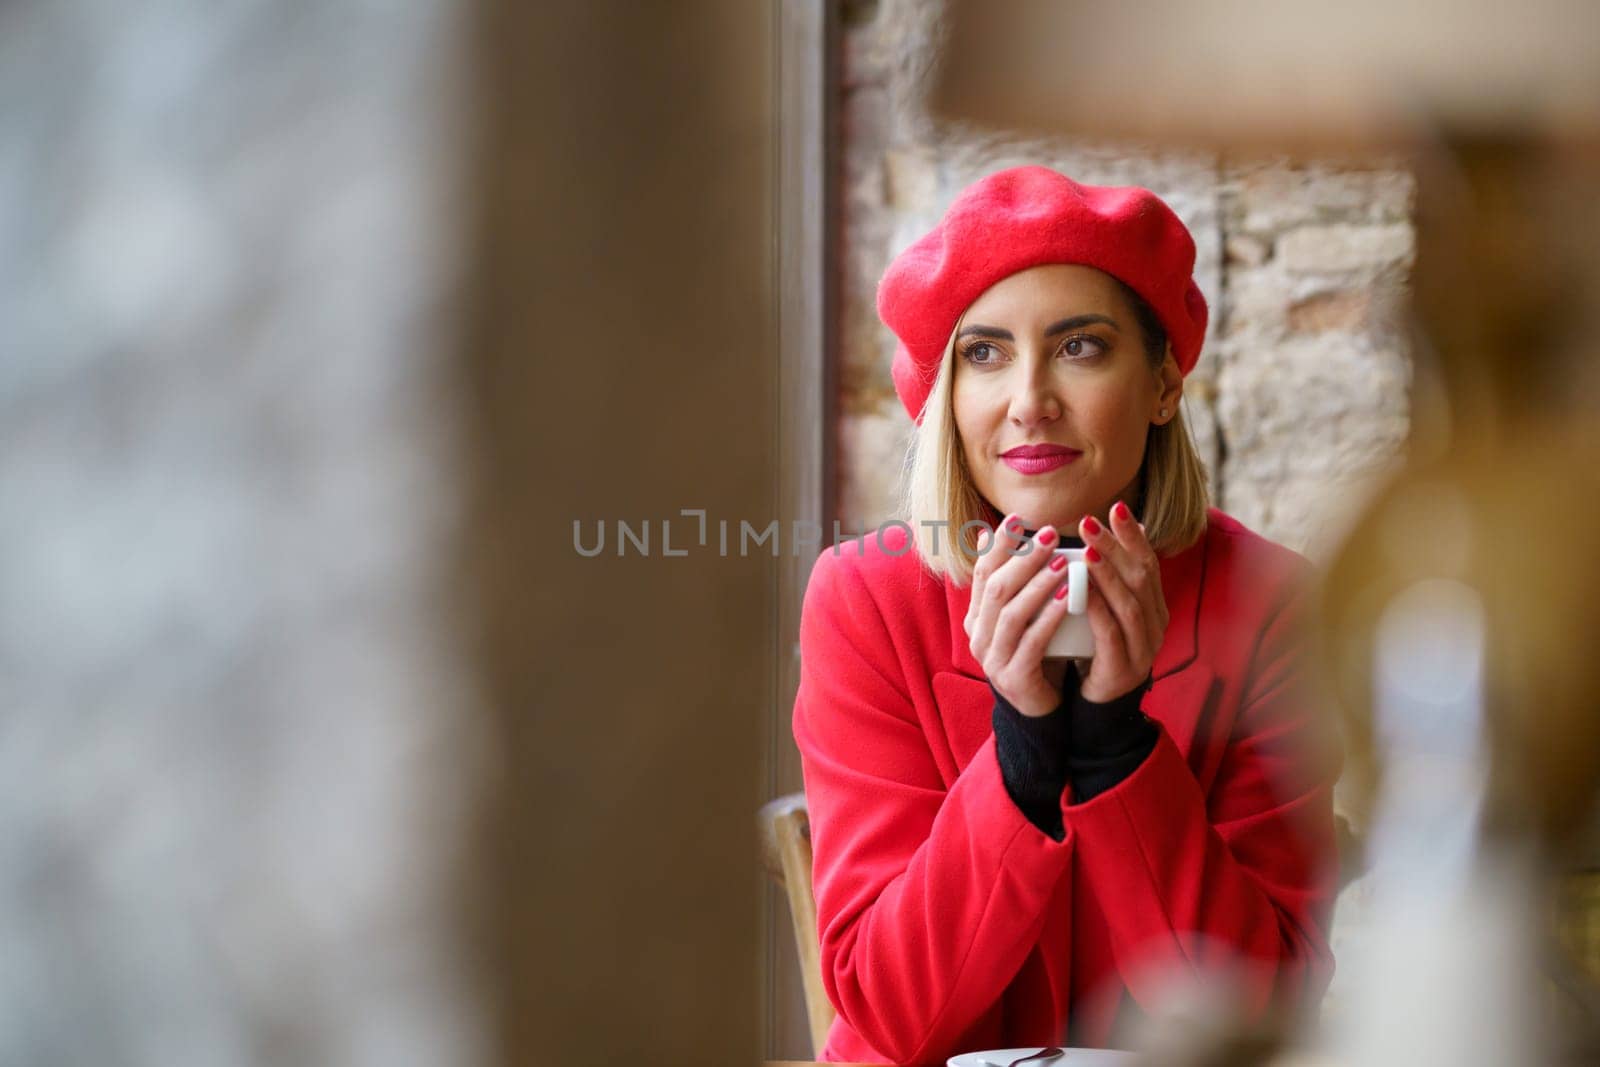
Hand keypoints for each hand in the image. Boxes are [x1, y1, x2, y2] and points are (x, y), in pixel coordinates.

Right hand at [962, 514, 1075, 717]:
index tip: (1019, 518)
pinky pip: (1031, 641)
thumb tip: (987, 534)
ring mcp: (992, 658)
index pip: (982, 572)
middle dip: (1024, 557)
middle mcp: (978, 636)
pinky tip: (1067, 597)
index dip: (999, 545)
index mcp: (976, 616)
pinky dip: (1049, 616)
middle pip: (996, 587)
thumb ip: (1011, 580)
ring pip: (1011, 612)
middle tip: (1051, 534)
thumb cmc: (1035, 652)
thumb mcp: (1022, 613)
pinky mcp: (1013, 677)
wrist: (1041, 707)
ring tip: (1064, 561)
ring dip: (1038, 583)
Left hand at [1076, 501, 1169, 702]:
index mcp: (1153, 606)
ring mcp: (1143, 647)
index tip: (1117, 506)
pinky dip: (1097, 610)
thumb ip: (1106, 578)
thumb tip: (1101, 534)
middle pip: (1140, 577)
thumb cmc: (1096, 647)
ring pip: (1129, 604)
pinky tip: (1081, 592)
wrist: (1097, 703)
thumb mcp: (1106, 609)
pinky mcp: (1124, 668)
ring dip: (1107, 574)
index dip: (1133, 534)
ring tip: (1085, 550)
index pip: (1147, 562)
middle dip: (1115, 546)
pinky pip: (1112, 634)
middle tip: (1089, 521)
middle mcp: (1155, 623)